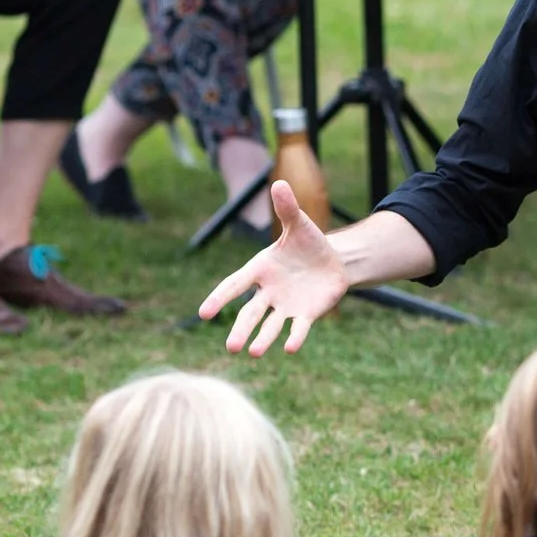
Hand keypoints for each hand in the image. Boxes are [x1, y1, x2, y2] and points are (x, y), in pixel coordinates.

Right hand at [197, 181, 349, 353]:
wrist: (333, 261)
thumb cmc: (308, 242)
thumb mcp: (299, 224)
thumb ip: (287, 208)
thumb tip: (280, 183)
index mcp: (260, 270)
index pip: (234, 285)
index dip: (220, 299)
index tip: (203, 313)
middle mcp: (269, 292)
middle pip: (250, 313)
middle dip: (240, 330)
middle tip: (231, 348)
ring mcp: (286, 306)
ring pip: (271, 326)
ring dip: (263, 340)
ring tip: (253, 354)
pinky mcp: (306, 315)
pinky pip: (298, 328)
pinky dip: (294, 338)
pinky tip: (289, 349)